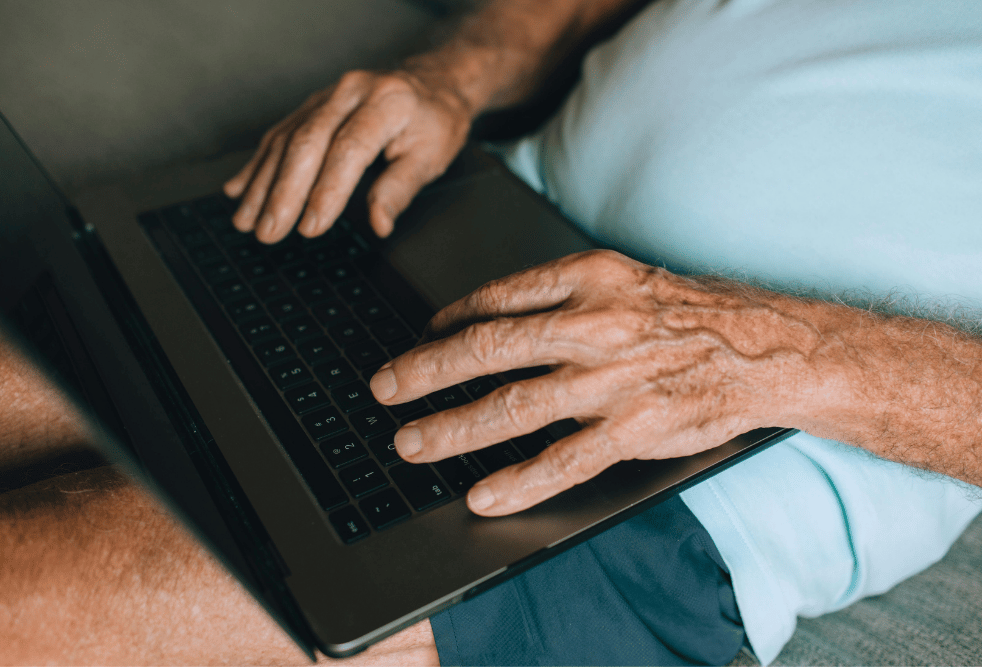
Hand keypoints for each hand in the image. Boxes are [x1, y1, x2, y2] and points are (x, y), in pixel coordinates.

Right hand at [223, 67, 472, 243]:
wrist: (432, 82)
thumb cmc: (434, 122)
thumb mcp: (431, 156)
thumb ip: (400, 190)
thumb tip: (379, 224)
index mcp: (387, 102)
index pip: (349, 149)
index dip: (326, 190)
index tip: (311, 227)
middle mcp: (351, 92)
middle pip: (307, 142)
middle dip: (283, 192)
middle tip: (269, 231)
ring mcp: (327, 95)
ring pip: (285, 139)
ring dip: (262, 184)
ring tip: (247, 220)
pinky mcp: (312, 104)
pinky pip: (279, 134)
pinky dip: (258, 166)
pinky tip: (239, 191)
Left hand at [369, 250, 834, 515]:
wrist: (767, 348)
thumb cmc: (693, 311)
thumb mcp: (625, 277)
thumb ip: (562, 293)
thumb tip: (492, 314)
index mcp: (587, 278)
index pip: (497, 298)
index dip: (448, 321)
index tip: (422, 336)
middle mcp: (593, 325)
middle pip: (486, 350)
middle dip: (425, 372)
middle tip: (384, 390)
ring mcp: (612, 379)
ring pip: (512, 407)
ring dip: (452, 429)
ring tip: (412, 444)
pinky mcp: (634, 427)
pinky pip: (563, 461)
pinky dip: (518, 481)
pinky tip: (483, 495)